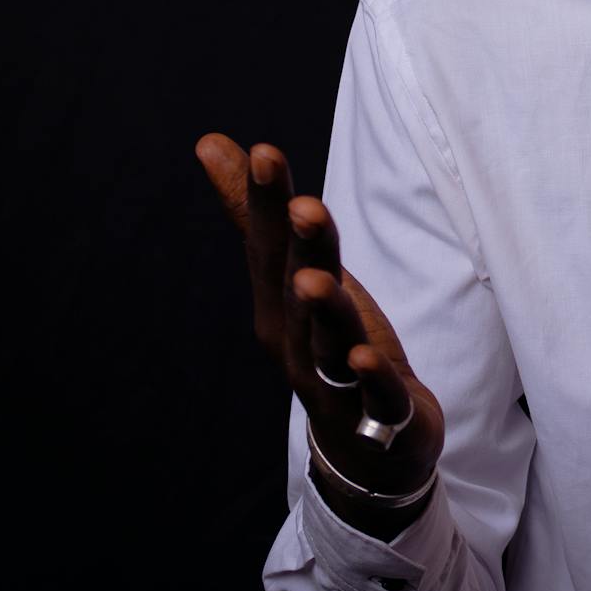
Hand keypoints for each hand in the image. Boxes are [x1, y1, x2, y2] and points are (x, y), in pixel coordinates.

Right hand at [197, 132, 443, 534]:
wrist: (367, 447)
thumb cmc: (325, 344)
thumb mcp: (295, 273)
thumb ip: (257, 213)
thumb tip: (210, 142)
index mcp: (278, 303)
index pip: (270, 245)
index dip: (267, 202)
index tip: (265, 151)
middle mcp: (297, 340)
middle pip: (298, 288)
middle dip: (302, 247)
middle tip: (303, 204)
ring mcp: (335, 380)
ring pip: (328, 342)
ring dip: (325, 311)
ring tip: (316, 280)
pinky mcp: (379, 413)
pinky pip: (374, 395)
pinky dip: (370, 378)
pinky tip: (366, 358)